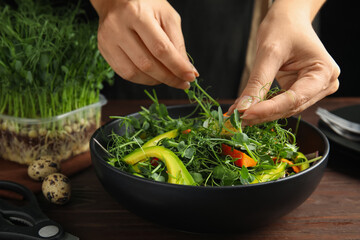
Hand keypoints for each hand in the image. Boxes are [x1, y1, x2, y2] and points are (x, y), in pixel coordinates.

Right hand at [91, 0, 197, 88]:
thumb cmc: (146, 5)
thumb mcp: (168, 17)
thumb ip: (178, 43)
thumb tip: (187, 70)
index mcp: (137, 14)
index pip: (160, 49)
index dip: (177, 66)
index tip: (190, 77)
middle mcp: (118, 27)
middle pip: (146, 64)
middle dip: (168, 77)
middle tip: (182, 82)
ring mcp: (107, 40)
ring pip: (134, 73)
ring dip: (155, 81)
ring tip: (168, 77)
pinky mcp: (103, 49)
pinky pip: (124, 73)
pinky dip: (142, 79)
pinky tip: (153, 75)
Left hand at [229, 0, 339, 124]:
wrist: (288, 20)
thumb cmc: (283, 28)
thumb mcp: (269, 53)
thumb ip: (257, 82)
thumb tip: (243, 108)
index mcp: (324, 72)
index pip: (295, 98)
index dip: (269, 109)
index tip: (246, 113)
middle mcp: (324, 84)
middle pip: (290, 107)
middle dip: (262, 113)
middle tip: (237, 117)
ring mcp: (313, 89)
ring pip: (285, 109)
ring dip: (262, 113)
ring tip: (239, 115)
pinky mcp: (300, 91)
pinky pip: (282, 104)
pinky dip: (264, 107)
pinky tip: (248, 109)